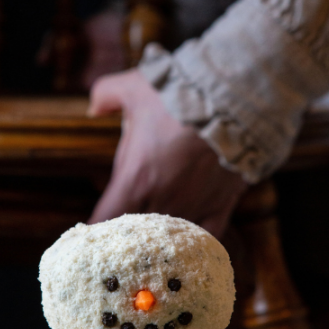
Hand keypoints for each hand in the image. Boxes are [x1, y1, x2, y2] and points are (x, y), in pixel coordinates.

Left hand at [88, 69, 246, 237]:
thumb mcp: (134, 87)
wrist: (236, 99)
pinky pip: (207, 238)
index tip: (91, 229)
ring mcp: (194, 207)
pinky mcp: (221, 205)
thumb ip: (105, 95)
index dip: (93, 228)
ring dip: (159, 239)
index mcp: (135, 180)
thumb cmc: (181, 93)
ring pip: (169, 240)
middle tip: (121, 229)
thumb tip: (93, 108)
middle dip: (124, 234)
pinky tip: (189, 240)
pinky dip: (196, 241)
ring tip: (153, 235)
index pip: (102, 221)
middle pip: (133, 236)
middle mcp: (162, 201)